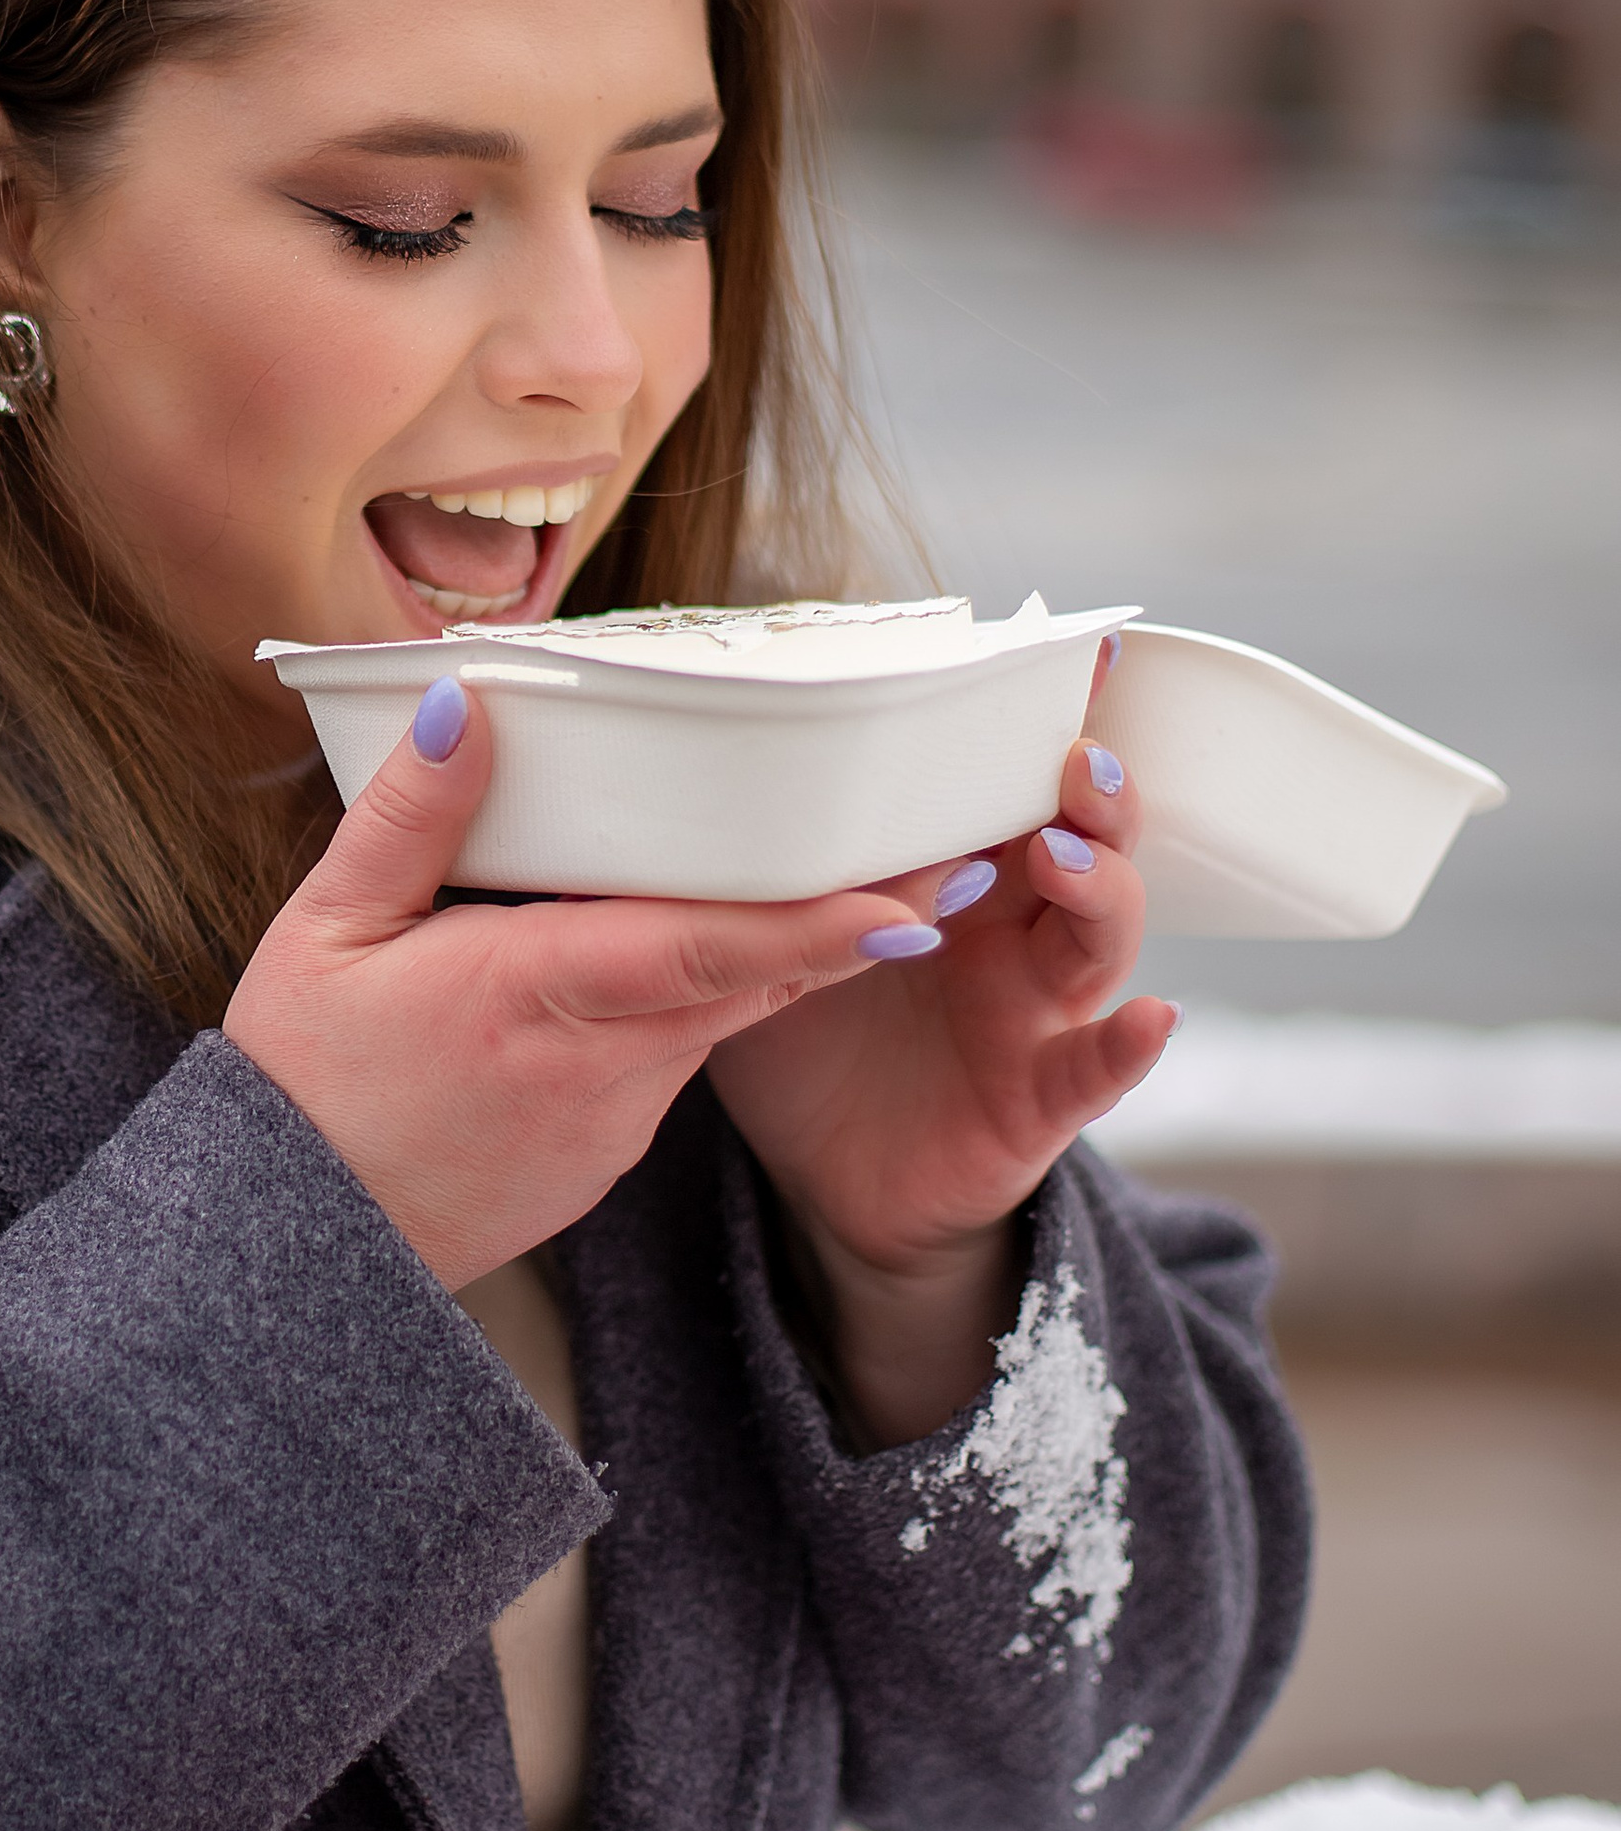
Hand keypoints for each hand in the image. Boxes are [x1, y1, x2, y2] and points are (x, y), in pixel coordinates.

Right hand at [222, 676, 939, 1296]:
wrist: (296, 1246)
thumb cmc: (302, 1081)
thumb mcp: (328, 930)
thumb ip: (410, 816)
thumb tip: (462, 703)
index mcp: (527, 993)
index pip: (700, 952)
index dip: (813, 926)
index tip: (910, 901)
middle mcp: (597, 1064)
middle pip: (754, 976)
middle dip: (857, 920)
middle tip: (952, 850)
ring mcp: (615, 1118)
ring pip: (726, 1012)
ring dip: (789, 953)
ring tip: (859, 876)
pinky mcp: (611, 1150)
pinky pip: (681, 1054)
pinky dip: (707, 998)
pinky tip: (691, 952)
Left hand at [705, 719, 1175, 1443]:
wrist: (826, 1177)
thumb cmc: (802, 1033)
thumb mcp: (767, 933)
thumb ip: (757, 869)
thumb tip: (678, 770)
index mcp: (952, 873)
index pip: (1006, 782)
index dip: (1042, 722)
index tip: (1070, 653)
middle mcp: (1010, 929)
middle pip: (1080, 840)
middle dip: (1089, 792)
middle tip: (1072, 754)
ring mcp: (1035, 1012)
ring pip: (1099, 938)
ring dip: (1101, 889)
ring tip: (1071, 855)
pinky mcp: (1038, 1100)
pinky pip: (1095, 1072)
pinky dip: (1127, 1048)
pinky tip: (1151, 1019)